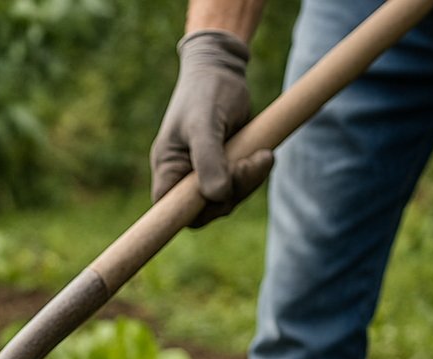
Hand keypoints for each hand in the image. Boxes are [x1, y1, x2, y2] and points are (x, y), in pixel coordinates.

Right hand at [150, 29, 273, 227]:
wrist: (223, 69)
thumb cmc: (207, 91)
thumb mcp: (205, 123)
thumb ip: (208, 161)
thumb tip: (217, 196)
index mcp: (168, 167)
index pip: (169, 209)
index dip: (187, 215)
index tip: (213, 201)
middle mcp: (183, 175)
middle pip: (205, 208)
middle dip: (232, 191)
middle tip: (253, 162)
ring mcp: (204, 172)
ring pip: (227, 198)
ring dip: (249, 181)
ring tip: (264, 154)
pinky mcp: (225, 167)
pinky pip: (239, 185)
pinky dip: (254, 174)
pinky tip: (264, 153)